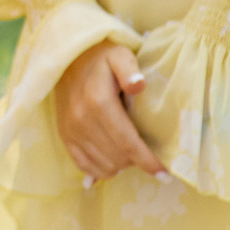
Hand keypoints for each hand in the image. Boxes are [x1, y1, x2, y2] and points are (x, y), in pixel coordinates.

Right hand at [54, 42, 166, 182]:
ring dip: (122, 165)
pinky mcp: (64, 135)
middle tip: (149, 156)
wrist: (68, 59)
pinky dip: (101, 170)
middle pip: (118, 158)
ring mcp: (71, 130)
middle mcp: (82, 120)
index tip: (165, 174)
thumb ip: (130, 69)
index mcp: (99, 102)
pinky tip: (113, 163)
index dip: (148, 161)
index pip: (128, 143)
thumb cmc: (101, 59)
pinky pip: (84, 165)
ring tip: (131, 155)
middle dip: (137, 162)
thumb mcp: (120, 56)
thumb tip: (139, 85)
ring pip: (103, 165)